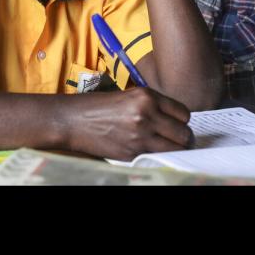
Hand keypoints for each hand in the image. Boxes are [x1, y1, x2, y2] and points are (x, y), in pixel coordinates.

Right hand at [63, 86, 193, 160]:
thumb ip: (153, 106)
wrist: (71, 120)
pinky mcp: (132, 153)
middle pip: (184, 133)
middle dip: (183, 138)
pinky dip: (158, 156)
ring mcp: (139, 136)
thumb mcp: (129, 96)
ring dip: (174, 149)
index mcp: (147, 97)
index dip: (182, 121)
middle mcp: (146, 115)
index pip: (184, 113)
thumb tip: (175, 121)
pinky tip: (151, 151)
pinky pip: (157, 157)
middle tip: (177, 140)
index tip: (177, 124)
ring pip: (175, 149)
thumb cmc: (98, 107)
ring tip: (167, 147)